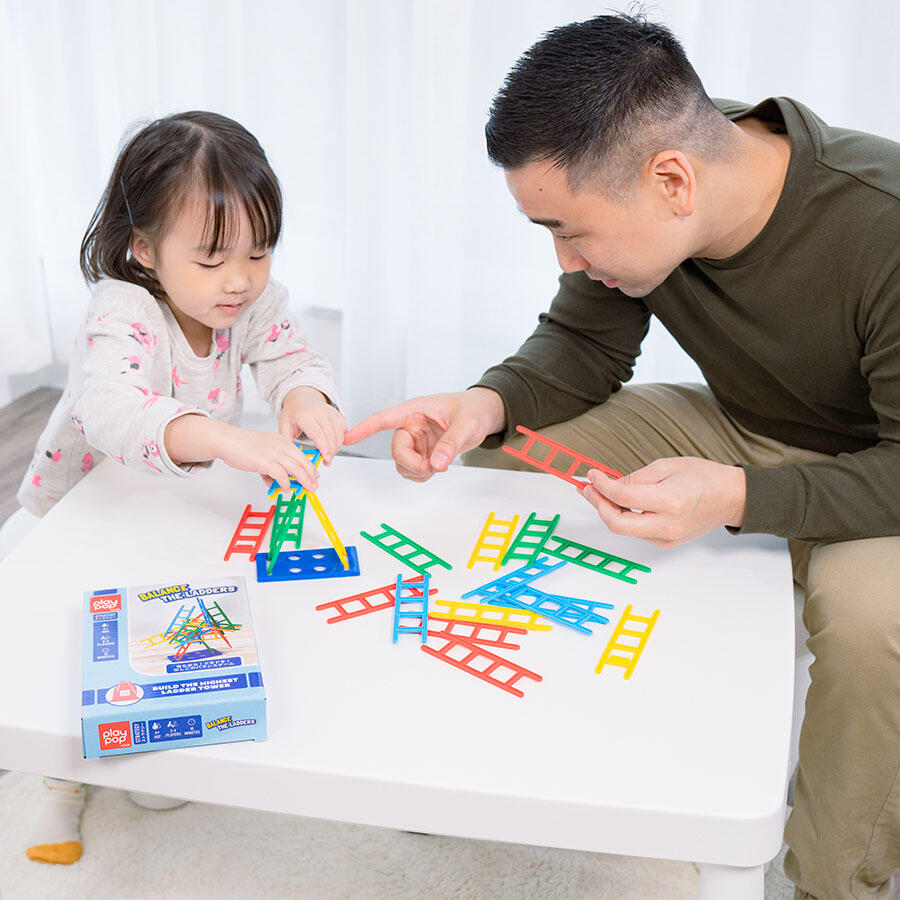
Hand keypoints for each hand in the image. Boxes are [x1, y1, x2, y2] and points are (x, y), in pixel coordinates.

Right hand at [165, 414, 319, 490]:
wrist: (227, 440)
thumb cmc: (241, 445)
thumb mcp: (261, 453)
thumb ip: (269, 467)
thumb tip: (273, 481)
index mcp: (281, 441)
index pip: (301, 455)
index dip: (310, 467)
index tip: (314, 476)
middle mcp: (280, 446)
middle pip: (302, 462)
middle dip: (310, 476)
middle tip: (314, 486)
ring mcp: (273, 453)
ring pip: (295, 469)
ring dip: (303, 481)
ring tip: (307, 489)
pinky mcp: (265, 462)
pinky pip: (281, 475)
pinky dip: (285, 483)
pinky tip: (286, 489)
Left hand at [279, 386, 346, 464]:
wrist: (301, 400)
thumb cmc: (293, 414)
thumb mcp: (284, 427)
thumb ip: (289, 443)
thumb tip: (295, 459)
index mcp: (304, 416)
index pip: (317, 433)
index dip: (324, 447)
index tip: (326, 458)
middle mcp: (319, 412)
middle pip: (330, 435)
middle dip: (331, 451)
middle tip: (327, 461)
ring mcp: (329, 411)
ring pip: (339, 432)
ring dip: (337, 446)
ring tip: (329, 453)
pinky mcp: (337, 413)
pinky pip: (344, 428)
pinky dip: (342, 438)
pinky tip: (334, 443)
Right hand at [344, 387, 505, 481]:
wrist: (484, 414)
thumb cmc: (473, 409)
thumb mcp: (466, 424)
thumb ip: (451, 443)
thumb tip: (437, 464)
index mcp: (415, 410)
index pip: (384, 419)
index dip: (365, 429)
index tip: (347, 439)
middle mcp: (411, 426)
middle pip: (397, 451)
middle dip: (413, 464)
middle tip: (435, 467)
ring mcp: (416, 440)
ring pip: (402, 463)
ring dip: (418, 471)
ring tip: (441, 464)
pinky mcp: (423, 452)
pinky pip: (413, 470)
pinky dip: (423, 474)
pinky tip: (438, 467)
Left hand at [579, 457, 746, 547]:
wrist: (730, 497)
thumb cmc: (704, 478)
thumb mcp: (667, 466)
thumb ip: (636, 478)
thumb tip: (609, 485)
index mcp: (670, 501)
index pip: (623, 498)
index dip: (602, 486)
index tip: (592, 476)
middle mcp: (668, 524)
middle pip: (617, 524)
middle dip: (598, 506)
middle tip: (588, 489)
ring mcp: (668, 538)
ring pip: (624, 530)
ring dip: (608, 511)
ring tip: (600, 493)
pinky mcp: (667, 543)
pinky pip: (637, 532)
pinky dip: (624, 517)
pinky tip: (620, 504)